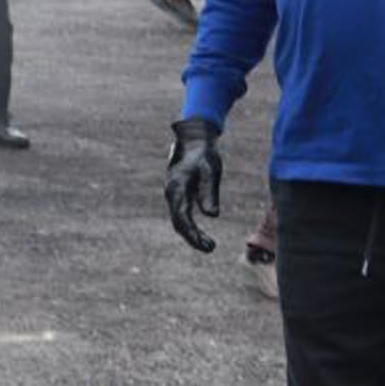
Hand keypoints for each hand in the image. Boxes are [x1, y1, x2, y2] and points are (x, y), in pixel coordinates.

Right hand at [165, 117, 223, 251]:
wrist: (194, 137)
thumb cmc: (204, 152)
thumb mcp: (210, 169)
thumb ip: (209, 191)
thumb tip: (212, 215)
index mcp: (177, 188)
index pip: (182, 218)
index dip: (193, 234)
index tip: (206, 245)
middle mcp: (172, 193)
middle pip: (179, 223)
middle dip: (193, 238)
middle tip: (211, 248)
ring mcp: (174, 194)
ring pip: (180, 220)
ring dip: (192, 234)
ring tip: (210, 245)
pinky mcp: (179, 194)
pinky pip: (182, 214)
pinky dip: (191, 226)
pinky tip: (201, 234)